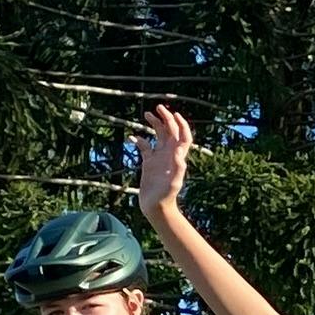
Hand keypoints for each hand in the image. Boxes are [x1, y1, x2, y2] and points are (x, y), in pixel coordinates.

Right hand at [133, 104, 196, 220]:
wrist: (157, 207)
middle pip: (170, 132)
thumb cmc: (166, 196)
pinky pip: (144, 147)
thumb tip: (180, 154)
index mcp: (176, 156)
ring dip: (154, 125)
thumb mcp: (174, 182)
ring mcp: (159, 158)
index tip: (173, 113)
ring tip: (147, 114)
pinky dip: (139, 140)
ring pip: (158, 136)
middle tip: (158, 107)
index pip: (183, 136)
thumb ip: (178, 168)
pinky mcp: (149, 163)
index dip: (181, 124)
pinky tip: (132, 137)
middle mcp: (168, 154)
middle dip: (165, 118)